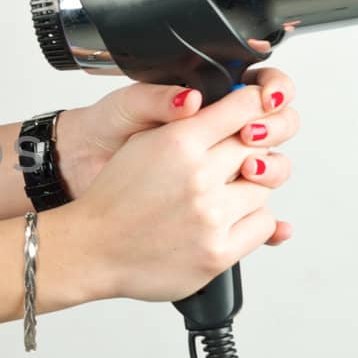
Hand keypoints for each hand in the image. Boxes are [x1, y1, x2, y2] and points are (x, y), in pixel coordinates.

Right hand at [63, 82, 295, 303]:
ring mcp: (210, 216)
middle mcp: (198, 177)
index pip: (244, 107)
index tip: (257, 109)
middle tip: (233, 160)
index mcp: (178, 142)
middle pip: (259, 148)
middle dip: (249, 152)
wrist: (93, 248)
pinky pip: (264, 226)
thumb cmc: (114, 199)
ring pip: (264, 188)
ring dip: (248, 189)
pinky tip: (225, 219)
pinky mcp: (218, 252)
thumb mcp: (143, 142)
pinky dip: (250, 221)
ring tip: (220, 196)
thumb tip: (229, 109)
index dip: (255, 105)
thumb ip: (186, 122)